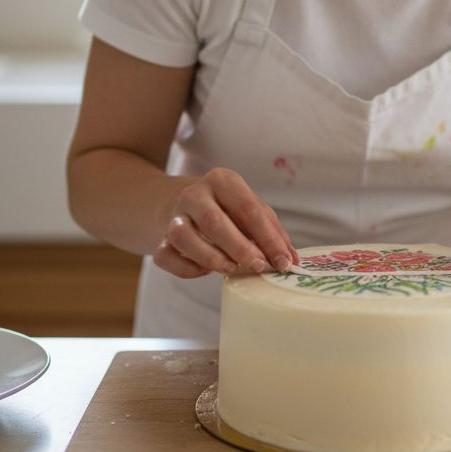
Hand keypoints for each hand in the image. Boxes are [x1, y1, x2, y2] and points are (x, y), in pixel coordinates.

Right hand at [153, 168, 298, 278]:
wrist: (179, 201)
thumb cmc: (226, 208)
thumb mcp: (251, 209)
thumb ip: (272, 232)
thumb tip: (291, 260)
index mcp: (223, 181)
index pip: (248, 209)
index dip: (268, 238)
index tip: (283, 261)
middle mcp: (195, 194)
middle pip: (214, 221)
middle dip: (240, 248)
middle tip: (259, 266)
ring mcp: (174, 215)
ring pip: (183, 236)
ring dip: (209, 257)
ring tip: (230, 269)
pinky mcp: (160, 238)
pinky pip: (166, 256)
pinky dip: (185, 268)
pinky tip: (204, 270)